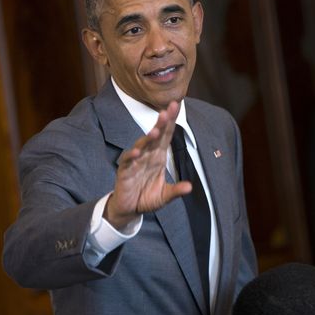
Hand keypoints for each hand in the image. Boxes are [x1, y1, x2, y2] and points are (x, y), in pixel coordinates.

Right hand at [104, 101, 191, 228]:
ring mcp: (135, 161)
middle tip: (168, 110)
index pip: (166, 135)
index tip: (176, 105)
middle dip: (162, 123)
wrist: (129, 209)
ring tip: (155, 131)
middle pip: (156, 136)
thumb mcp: (165, 196)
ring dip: (148, 138)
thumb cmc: (146, 198)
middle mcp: (148, 155)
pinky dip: (131, 155)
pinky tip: (137, 152)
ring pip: (142, 145)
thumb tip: (190, 187)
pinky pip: (127, 161)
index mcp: (158, 157)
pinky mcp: (125, 171)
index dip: (171, 121)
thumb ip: (176, 191)